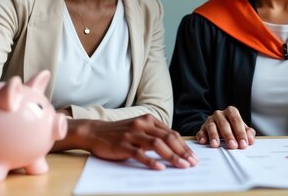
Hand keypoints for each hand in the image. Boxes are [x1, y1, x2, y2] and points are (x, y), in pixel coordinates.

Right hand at [64, 115, 197, 169]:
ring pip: (157, 145)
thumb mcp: (138, 128)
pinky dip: (151, 161)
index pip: (171, 133)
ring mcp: (133, 134)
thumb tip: (174, 147)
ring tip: (182, 166)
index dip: (184, 146)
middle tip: (192, 163)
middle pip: (168, 138)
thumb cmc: (119, 133)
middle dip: (182, 152)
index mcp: (148, 120)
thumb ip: (153, 134)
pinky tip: (160, 168)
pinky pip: (140, 153)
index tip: (192, 157)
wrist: (94, 132)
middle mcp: (142, 125)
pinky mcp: (123, 145)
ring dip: (172, 156)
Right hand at [197, 106, 255, 148]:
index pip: (236, 121)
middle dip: (229, 136)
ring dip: (214, 136)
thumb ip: (248, 133)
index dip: (240, 132)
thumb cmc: (232, 127)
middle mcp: (220, 114)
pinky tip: (204, 141)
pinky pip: (201, 131)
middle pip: (224, 124)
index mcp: (231, 112)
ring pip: (211, 126)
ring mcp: (210, 120)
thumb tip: (250, 140)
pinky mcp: (202, 128)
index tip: (243, 143)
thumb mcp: (241, 128)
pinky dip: (202, 136)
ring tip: (216, 145)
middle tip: (233, 146)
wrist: (218, 126)